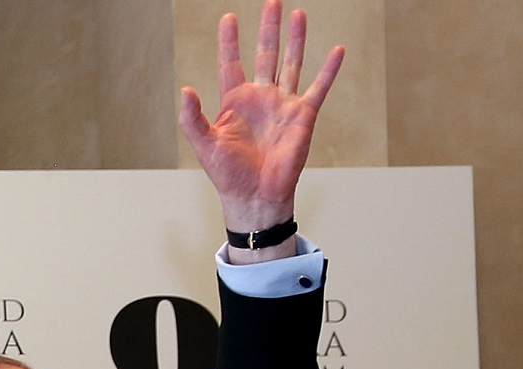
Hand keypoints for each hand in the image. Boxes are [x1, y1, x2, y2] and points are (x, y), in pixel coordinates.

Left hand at [178, 2, 344, 241]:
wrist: (255, 196)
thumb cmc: (227, 174)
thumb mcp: (204, 144)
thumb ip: (192, 118)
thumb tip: (185, 90)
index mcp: (234, 102)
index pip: (231, 63)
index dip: (229, 41)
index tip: (229, 17)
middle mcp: (260, 98)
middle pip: (265, 55)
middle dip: (268, 29)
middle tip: (272, 2)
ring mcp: (283, 105)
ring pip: (291, 63)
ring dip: (295, 39)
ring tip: (298, 14)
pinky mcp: (303, 116)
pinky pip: (318, 88)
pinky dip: (328, 70)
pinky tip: (337, 50)